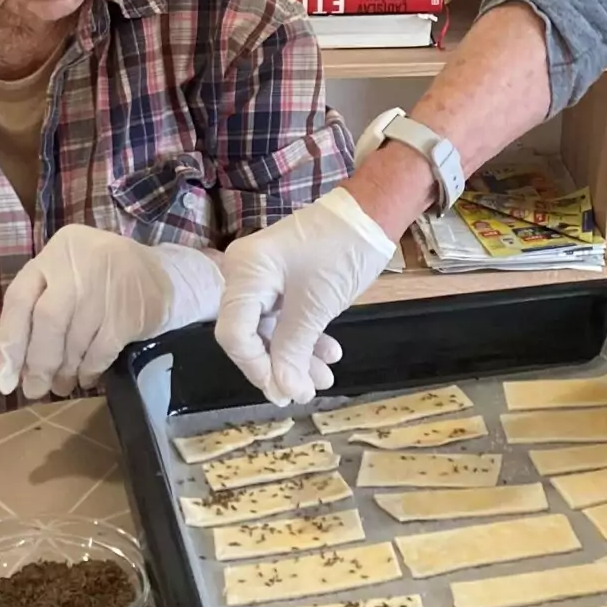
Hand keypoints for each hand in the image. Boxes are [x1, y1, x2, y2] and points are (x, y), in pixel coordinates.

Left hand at [0, 224, 223, 400]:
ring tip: (62, 385)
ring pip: (74, 339)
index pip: (19, 298)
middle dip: (38, 363)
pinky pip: (100, 351)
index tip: (4, 380)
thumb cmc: (100, 282)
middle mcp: (80, 262)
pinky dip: (90, 370)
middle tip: (35, 390)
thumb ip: (35, 314)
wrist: (163, 275)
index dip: (9, 342)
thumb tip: (8, 375)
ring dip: (65, 371)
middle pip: (47, 321)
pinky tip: (87, 377)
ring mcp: (108, 284)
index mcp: (58, 251)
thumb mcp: (66, 279)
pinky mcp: (130, 310)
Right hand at [214, 188, 397, 404]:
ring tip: (324, 379)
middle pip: (250, 334)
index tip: (283, 391)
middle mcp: (246, 274)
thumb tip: (284, 391)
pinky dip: (306, 338)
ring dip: (297, 356)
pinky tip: (329, 354)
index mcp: (245, 272)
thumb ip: (292, 350)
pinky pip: (287, 317)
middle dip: (279, 366)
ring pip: (272, 330)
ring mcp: (267, 278)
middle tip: (304, 393)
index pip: (233, 333)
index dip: (256, 367)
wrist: (373, 213)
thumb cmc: (341, 250)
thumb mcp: (316, 306)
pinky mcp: (286, 281)